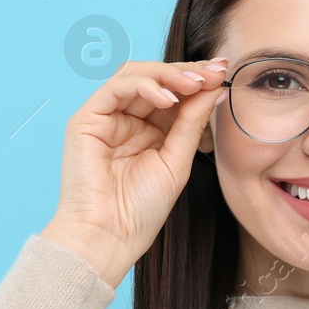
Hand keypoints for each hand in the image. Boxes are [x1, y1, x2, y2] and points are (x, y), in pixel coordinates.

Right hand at [41, 57, 228, 287]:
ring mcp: (105, 117)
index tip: (223, 73)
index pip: (172, 92)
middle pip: (155, 78)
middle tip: (213, 71)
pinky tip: (168, 98)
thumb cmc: (141, 209)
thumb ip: (192, 122)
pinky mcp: (86, 119)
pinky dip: (144, 86)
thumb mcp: (177, 160)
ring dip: (168, 75)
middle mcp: (125, 119)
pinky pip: (116, 87)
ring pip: (135, 75)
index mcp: (148, 129)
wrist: (110, 237)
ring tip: (194, 83)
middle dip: (186, 72)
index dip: (197, 80)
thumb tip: (215, 87)